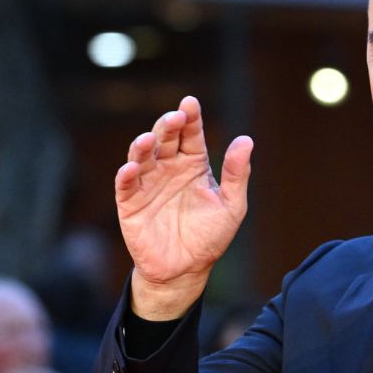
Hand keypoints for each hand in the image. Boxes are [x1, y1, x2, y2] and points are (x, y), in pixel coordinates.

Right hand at [115, 96, 252, 319]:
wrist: (187, 269)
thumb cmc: (210, 236)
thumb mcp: (232, 205)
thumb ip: (237, 174)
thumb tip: (246, 140)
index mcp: (194, 164)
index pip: (191, 134)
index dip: (191, 118)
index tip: (191, 103)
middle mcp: (169, 168)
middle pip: (165, 138)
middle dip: (168, 125)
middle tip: (175, 117)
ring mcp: (148, 184)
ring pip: (142, 156)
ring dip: (143, 145)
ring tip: (150, 139)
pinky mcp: (131, 204)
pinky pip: (126, 186)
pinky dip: (127, 175)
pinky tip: (132, 168)